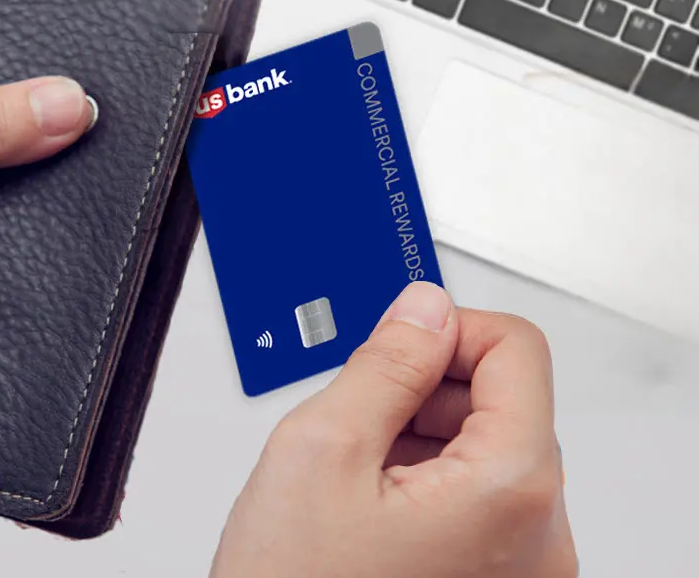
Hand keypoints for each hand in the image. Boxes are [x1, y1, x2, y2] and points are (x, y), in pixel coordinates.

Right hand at [211, 282, 577, 577]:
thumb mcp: (320, 449)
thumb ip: (383, 363)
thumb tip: (421, 308)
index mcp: (510, 490)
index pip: (516, 348)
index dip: (445, 326)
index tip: (391, 336)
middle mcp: (539, 537)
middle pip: (502, 400)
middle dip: (421, 389)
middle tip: (351, 414)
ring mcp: (522, 567)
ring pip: (484, 449)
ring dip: (415, 437)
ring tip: (349, 475)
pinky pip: (476, 499)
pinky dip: (422, 482)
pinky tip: (364, 503)